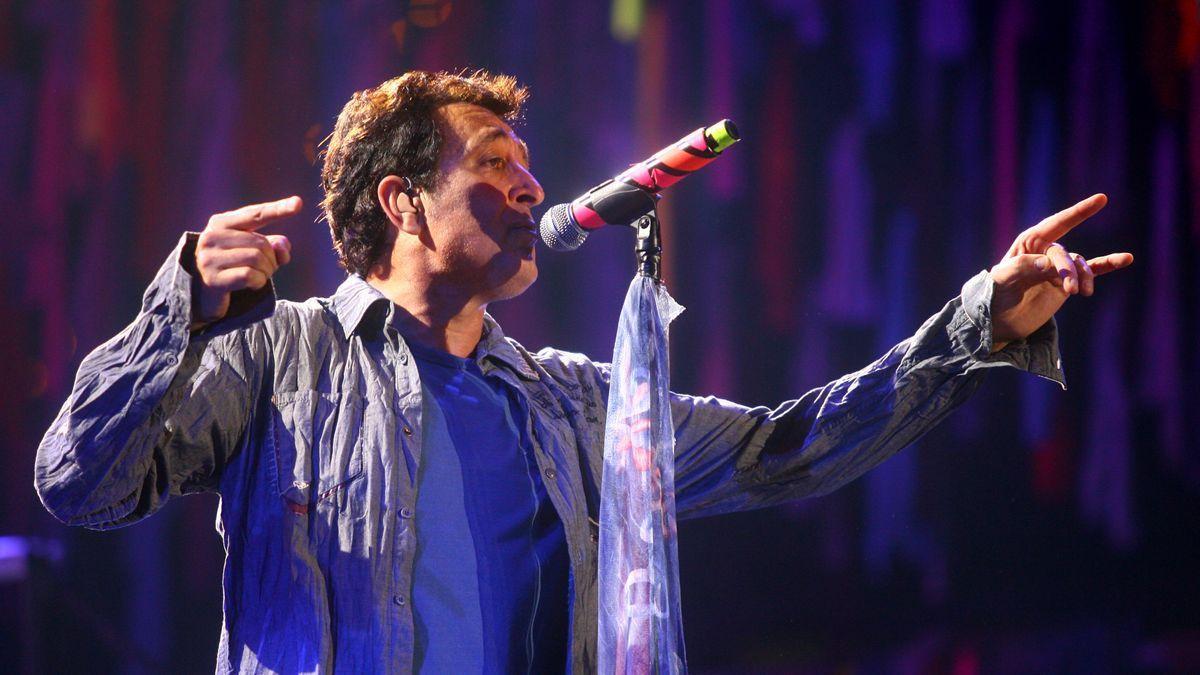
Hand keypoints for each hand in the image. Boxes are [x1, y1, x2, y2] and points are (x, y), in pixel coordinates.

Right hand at [192, 196, 301, 328]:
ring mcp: (209, 258)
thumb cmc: (232, 267)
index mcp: (221, 223)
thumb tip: (283, 245)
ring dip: (267, 272)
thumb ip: (273, 246)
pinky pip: (249, 276)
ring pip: (257, 259)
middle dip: (272, 259)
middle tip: (267, 269)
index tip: (299, 203)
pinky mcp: (212, 279)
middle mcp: (211, 236)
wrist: (202, 294)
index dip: (278, 209)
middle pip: (261, 243)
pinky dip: (259, 282)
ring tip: (259, 276)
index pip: (255, 214)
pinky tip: (252, 285)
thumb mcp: (253, 252)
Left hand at [988, 193, 1132, 351]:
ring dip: (1083, 277)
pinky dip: (1107, 265)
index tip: (1102, 199)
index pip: (1056, 224)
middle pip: (1064, 255)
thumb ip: (1023, 268)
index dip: (1079, 212)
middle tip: (1070, 290)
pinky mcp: (1066, 284)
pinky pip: (1091, 271)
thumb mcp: (1002, 280)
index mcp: (1028, 243)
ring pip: (1079, 266)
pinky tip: (1126, 258)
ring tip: (1082, 293)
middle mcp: (1045, 251)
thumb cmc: (993, 296)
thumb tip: (1048, 263)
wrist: (997, 321)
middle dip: (1068, 270)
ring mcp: (1057, 268)